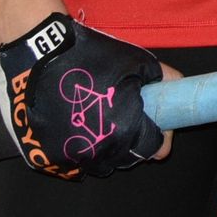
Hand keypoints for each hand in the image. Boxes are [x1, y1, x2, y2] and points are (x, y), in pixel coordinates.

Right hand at [0, 13, 172, 178]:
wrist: (38, 53)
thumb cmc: (91, 55)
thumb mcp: (137, 61)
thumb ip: (164, 79)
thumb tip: (178, 88)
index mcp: (122, 130)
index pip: (153, 148)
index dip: (160, 135)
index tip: (159, 124)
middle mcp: (95, 151)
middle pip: (126, 158)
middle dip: (134, 141)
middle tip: (131, 117)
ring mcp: (66, 157)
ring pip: (98, 163)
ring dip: (107, 147)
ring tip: (104, 120)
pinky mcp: (42, 156)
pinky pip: (71, 162)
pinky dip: (80, 149)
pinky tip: (80, 127)